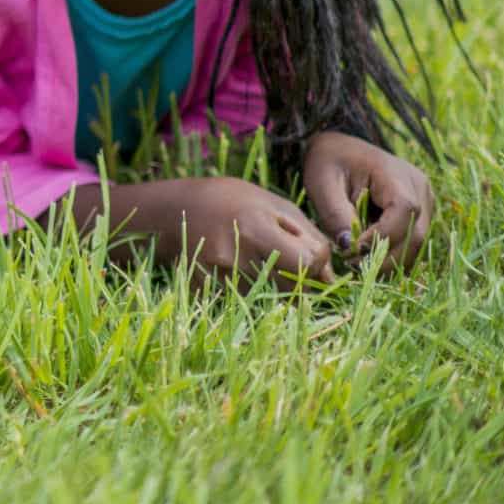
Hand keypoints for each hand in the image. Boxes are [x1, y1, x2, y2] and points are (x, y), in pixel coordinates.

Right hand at [141, 177, 336, 287]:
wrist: (172, 210)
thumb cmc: (229, 200)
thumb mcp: (271, 203)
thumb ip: (306, 233)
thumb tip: (331, 275)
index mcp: (254, 227)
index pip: (307, 262)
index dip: (318, 262)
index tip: (311, 254)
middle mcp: (235, 254)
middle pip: (292, 288)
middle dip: (301, 281)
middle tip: (291, 264)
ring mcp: (217, 275)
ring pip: (271, 299)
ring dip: (277, 289)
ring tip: (261, 264)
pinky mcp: (205, 289)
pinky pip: (244, 303)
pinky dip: (252, 294)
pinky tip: (242, 273)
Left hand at [303, 130, 434, 273]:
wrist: (339, 148)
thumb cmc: (328, 161)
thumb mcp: (322, 183)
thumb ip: (335, 213)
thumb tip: (349, 246)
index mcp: (397, 174)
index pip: (404, 213)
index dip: (381, 237)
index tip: (351, 250)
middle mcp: (420, 188)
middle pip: (416, 234)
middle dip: (385, 257)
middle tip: (352, 265)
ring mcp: (425, 201)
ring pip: (417, 242)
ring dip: (389, 259)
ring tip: (357, 262)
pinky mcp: (420, 213)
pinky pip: (411, 240)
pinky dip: (392, 253)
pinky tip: (368, 257)